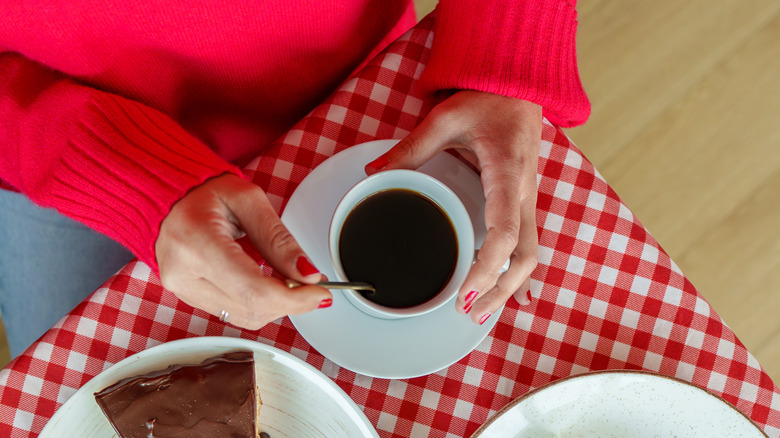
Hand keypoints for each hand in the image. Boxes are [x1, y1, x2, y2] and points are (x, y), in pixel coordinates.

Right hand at [155, 174, 331, 329]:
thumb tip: (308, 273)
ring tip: (290, 279)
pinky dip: (258, 303)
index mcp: (196, 243)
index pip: (253, 289)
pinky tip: (268, 282)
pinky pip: (231, 312)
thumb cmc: (204, 191)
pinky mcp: (187, 297)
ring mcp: (182, 289)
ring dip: (276, 304)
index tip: (320, 292)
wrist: (168, 197)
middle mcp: (183, 274)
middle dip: (291, 301)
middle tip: (312, 284)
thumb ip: (279, 239)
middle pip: (251, 308)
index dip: (294, 298)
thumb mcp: (249, 201)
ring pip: (244, 317)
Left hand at [365, 90, 540, 323]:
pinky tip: (518, 294)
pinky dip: (522, 271)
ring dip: (511, 286)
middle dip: (499, 290)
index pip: (503, 234)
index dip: (487, 270)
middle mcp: (524, 192)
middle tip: (467, 313)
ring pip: (531, 254)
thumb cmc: (485, 99)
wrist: (517, 84)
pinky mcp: (525, 199)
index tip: (465, 293)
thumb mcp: (444, 119)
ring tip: (482, 311)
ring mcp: (530, 198)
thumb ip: (409, 149)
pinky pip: (529, 242)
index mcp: (507, 175)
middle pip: (524, 256)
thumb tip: (373, 172)